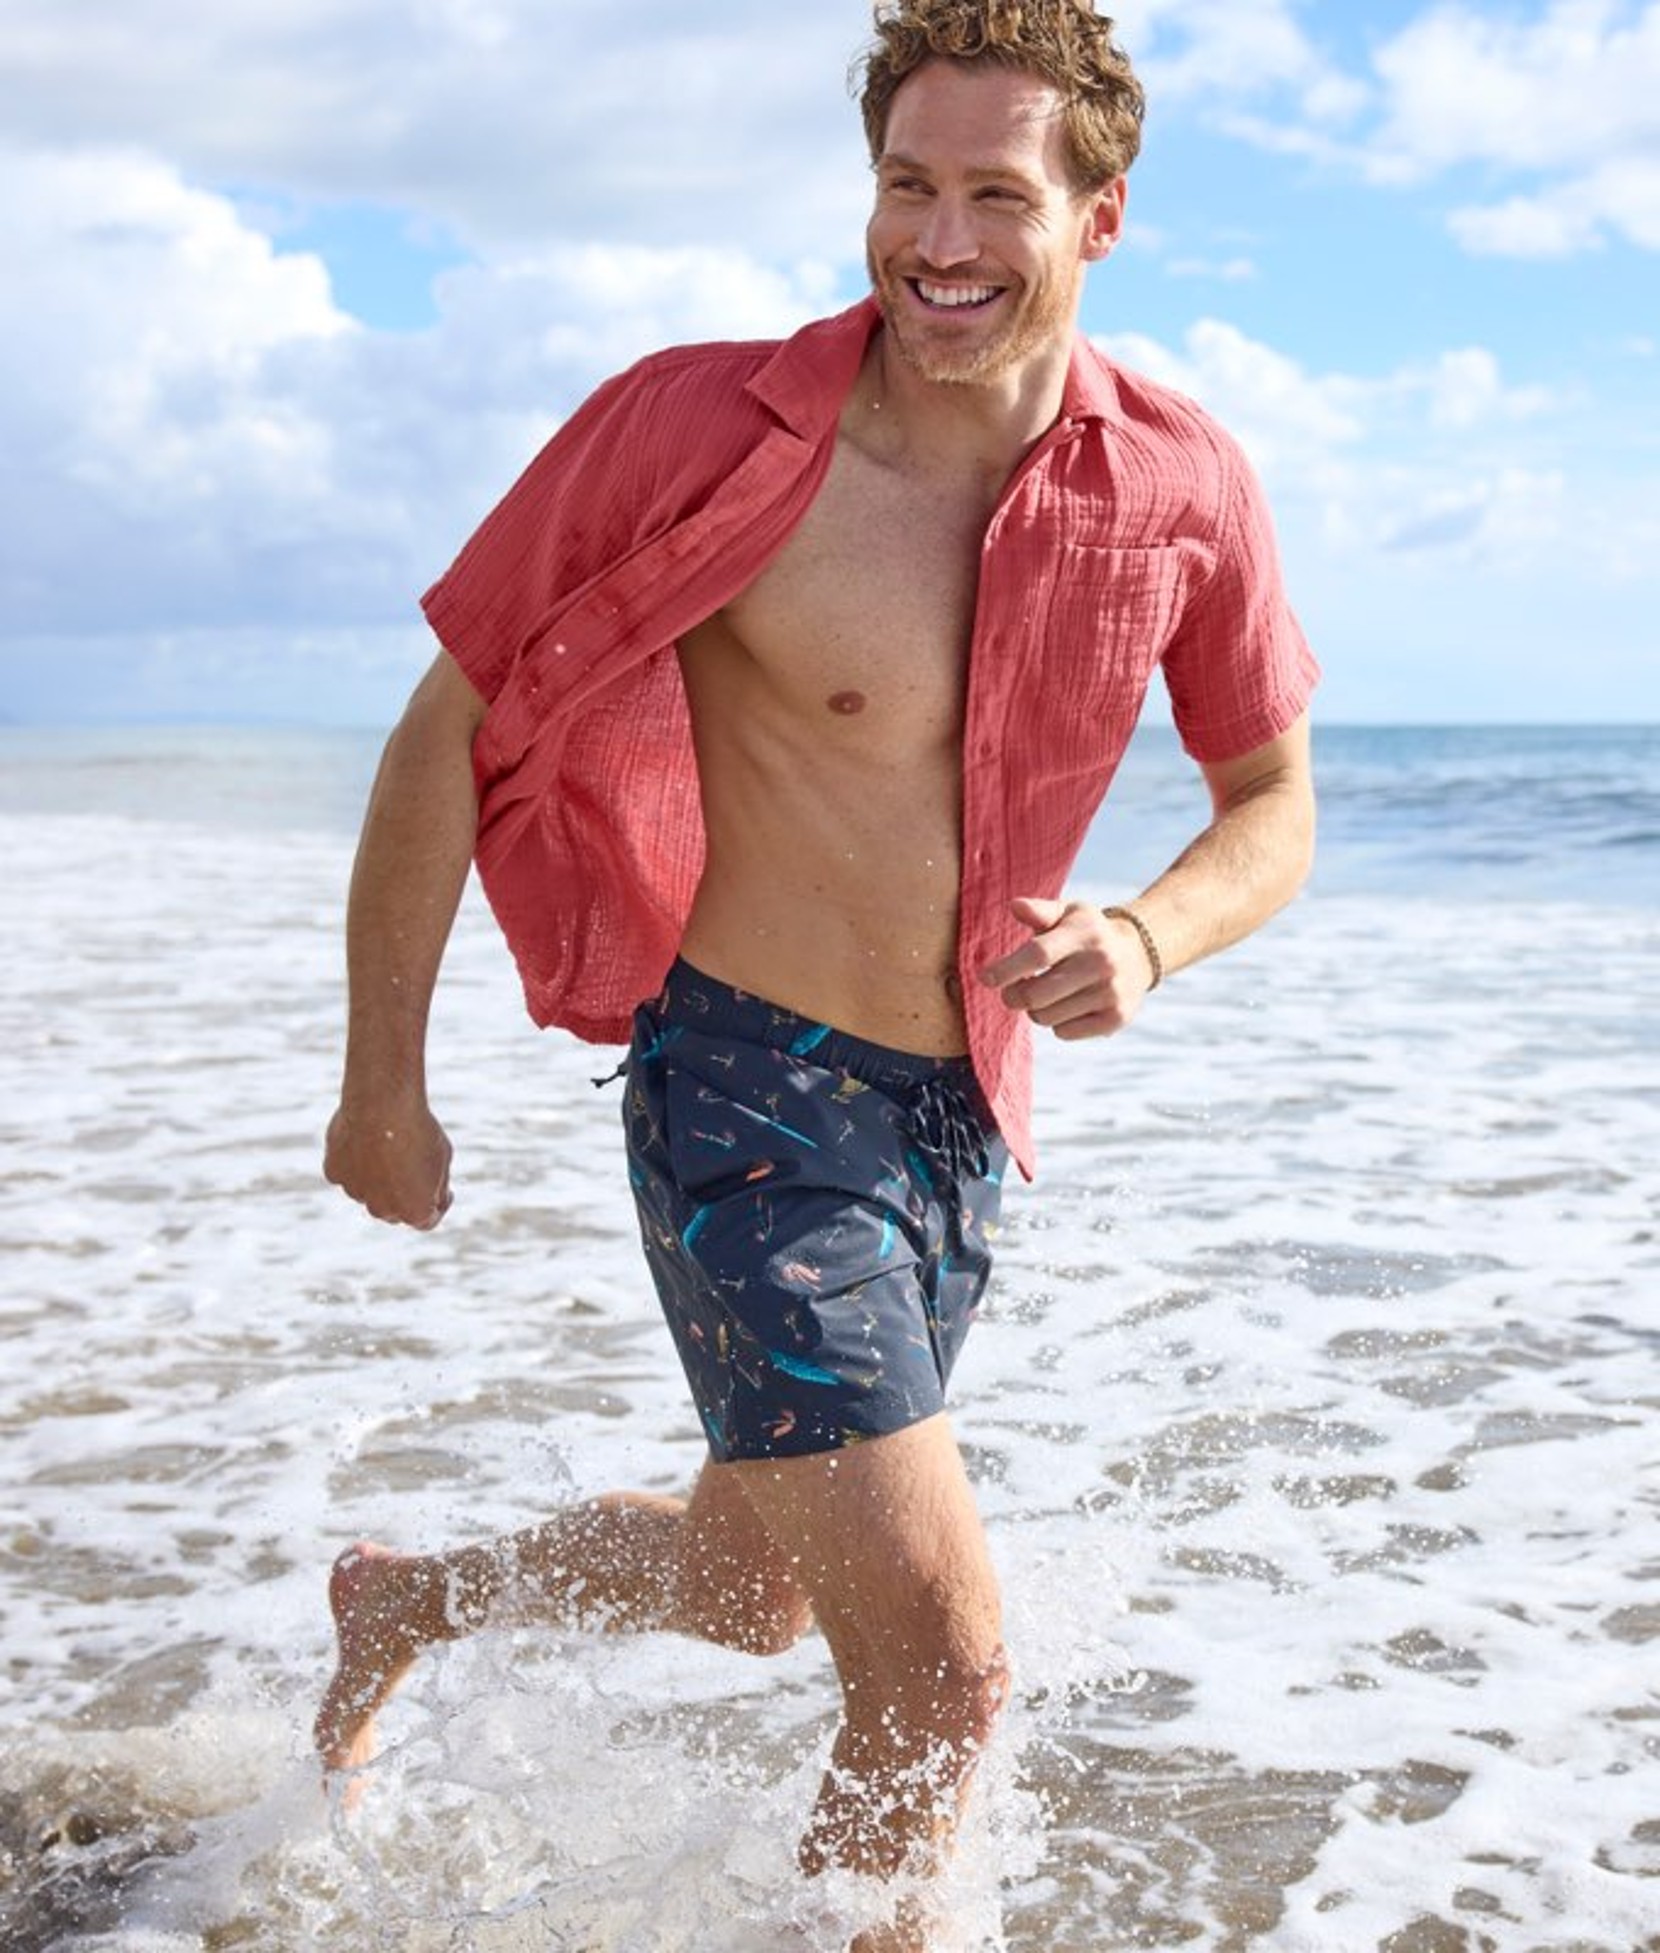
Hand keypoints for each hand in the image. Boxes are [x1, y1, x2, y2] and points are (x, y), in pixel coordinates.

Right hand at [323, 1095, 453, 1229]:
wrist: (383, 1102)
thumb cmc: (418, 1128)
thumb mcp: (442, 1157)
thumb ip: (434, 1184)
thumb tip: (428, 1198)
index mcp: (414, 1211)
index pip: (427, 1221)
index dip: (438, 1205)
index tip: (441, 1188)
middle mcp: (382, 1210)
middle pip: (395, 1210)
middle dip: (405, 1194)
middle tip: (412, 1164)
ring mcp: (356, 1193)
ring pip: (369, 1191)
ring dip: (379, 1177)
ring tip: (388, 1143)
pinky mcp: (335, 1173)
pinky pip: (348, 1173)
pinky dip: (356, 1162)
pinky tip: (365, 1137)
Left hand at [977, 896, 1154, 1040]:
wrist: (1137, 955)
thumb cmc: (1088, 933)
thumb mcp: (1068, 914)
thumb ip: (1039, 911)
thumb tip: (1014, 906)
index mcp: (1084, 934)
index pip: (1038, 954)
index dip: (1007, 969)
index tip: (986, 977)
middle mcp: (1100, 963)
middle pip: (1036, 995)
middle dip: (1014, 996)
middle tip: (1012, 992)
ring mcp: (1110, 993)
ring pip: (1046, 1017)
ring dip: (1036, 1010)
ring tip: (1048, 994)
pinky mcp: (1115, 1018)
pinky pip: (1064, 1032)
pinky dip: (1057, 1024)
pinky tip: (1069, 1006)